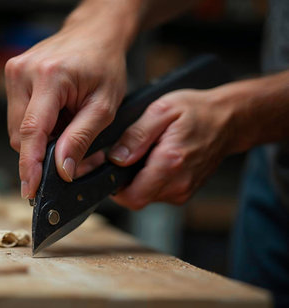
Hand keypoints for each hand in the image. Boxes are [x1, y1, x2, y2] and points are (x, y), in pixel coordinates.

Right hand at [5, 18, 127, 198]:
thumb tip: (62, 170)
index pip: (32, 131)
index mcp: (50, 77)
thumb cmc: (104, 65)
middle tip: (73, 148)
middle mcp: (24, 72)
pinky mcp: (13, 76)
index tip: (30, 189)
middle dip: (45, 150)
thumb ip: (81, 138)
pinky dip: (39, 125)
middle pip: (21, 134)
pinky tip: (58, 115)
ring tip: (68, 122)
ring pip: (18, 128)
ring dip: (43, 137)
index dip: (30, 164)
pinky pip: (20, 115)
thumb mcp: (104, 106)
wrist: (94, 34)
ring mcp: (14, 72)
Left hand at [108, 88, 235, 208]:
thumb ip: (136, 136)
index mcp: (170, 162)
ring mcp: (184, 191)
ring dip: (138, 181)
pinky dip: (151, 181)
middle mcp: (179, 183)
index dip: (114, 188)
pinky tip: (156, 160)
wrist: (229, 120)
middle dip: (124, 182)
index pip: (132, 196)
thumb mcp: (161, 110)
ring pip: (147, 197)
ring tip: (145, 155)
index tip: (109, 170)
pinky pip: (159, 193)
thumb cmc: (197, 111)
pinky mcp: (186, 192)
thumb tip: (116, 158)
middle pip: (137, 199)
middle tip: (125, 157)